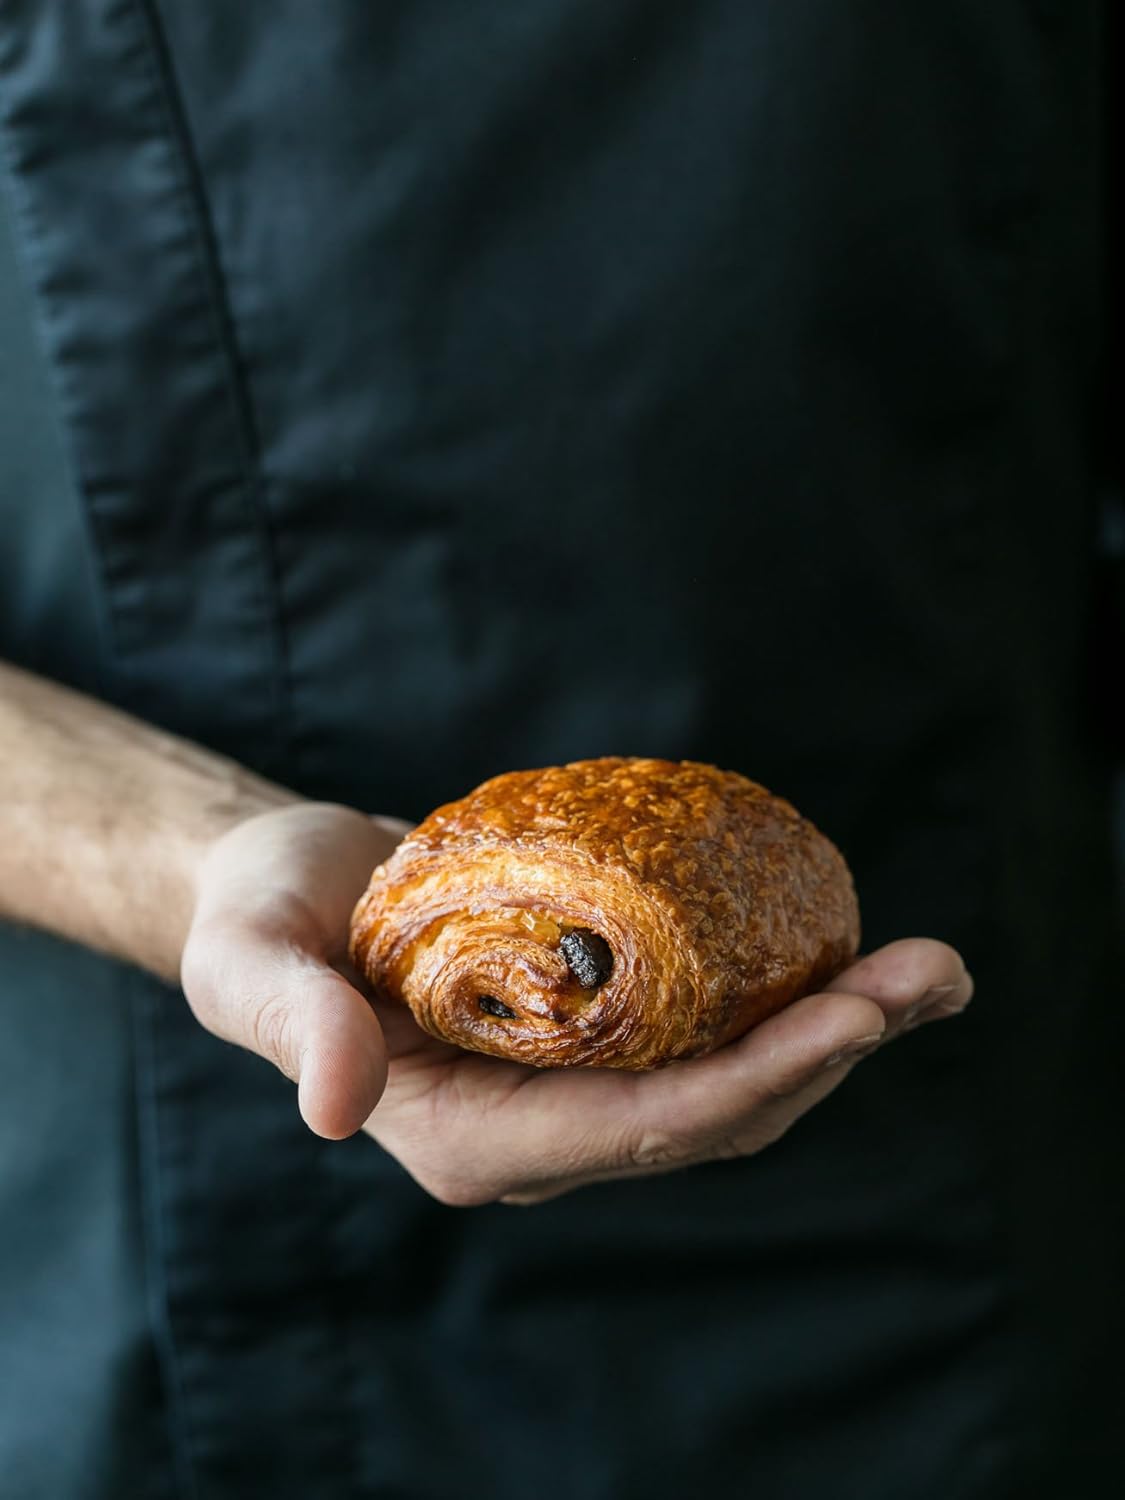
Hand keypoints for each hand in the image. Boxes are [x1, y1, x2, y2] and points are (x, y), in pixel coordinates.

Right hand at [181, 803, 972, 1205]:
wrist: (289, 891)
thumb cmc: (260, 923)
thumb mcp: (251, 965)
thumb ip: (291, 1026)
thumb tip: (337, 1106)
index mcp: (472, 1139)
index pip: (636, 1130)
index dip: (749, 1083)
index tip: (848, 1023)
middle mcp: (543, 1128)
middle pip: (713, 1114)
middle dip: (828, 1054)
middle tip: (932, 977)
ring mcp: (577, 1080)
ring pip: (729, 1078)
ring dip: (833, 1028)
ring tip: (930, 969)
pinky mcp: (599, 1026)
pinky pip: (709, 1028)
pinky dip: (784, 996)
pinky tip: (848, 950)